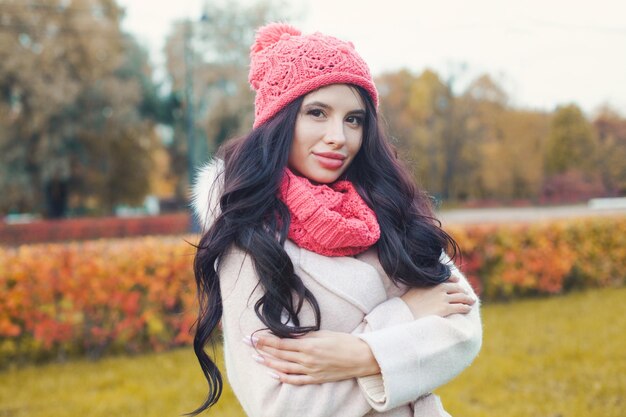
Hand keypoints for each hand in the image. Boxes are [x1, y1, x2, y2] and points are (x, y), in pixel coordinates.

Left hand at [243, 330, 379, 384]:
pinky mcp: (315, 378)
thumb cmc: (344, 341)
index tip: (253, 336)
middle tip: (247, 343)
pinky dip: (283, 377)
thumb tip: (288, 334)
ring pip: (283, 367)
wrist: (361, 357)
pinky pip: (295, 380)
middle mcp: (307, 359)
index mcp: (308, 345)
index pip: (281, 343)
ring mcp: (310, 371)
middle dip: (261, 348)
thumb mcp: (323, 333)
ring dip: (268, 363)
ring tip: (255, 358)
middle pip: (279, 354)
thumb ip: (304, 336)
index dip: (265, 340)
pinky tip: (273, 373)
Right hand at [400, 273, 476, 318]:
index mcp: (433, 282)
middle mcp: (440, 288)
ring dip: (468, 299)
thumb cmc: (408, 302)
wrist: (405, 312)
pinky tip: (468, 309)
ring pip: (461, 297)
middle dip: (464, 291)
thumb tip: (426, 284)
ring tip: (471, 302)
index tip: (458, 281)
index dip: (455, 280)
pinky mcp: (445, 308)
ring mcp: (443, 298)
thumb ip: (424, 284)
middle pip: (457, 288)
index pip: (448, 278)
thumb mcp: (415, 287)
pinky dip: (466, 307)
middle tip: (468, 294)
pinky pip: (460, 307)